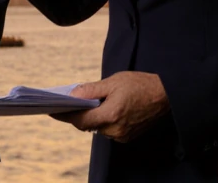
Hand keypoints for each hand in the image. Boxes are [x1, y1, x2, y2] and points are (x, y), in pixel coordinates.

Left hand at [52, 72, 169, 142]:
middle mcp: (115, 129)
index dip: (65, 115)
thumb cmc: (139, 84)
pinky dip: (102, 120)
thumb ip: (91, 90)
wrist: (165, 95)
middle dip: (78, 114)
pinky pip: (107, 130)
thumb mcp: (112, 82)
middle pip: (87, 125)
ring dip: (91, 117)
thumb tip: (72, 95)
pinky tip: (102, 109)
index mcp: (111, 115)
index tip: (52, 111)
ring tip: (87, 103)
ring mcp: (122, 135)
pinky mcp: (127, 136)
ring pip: (97, 128)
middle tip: (68, 102)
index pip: (80, 120)